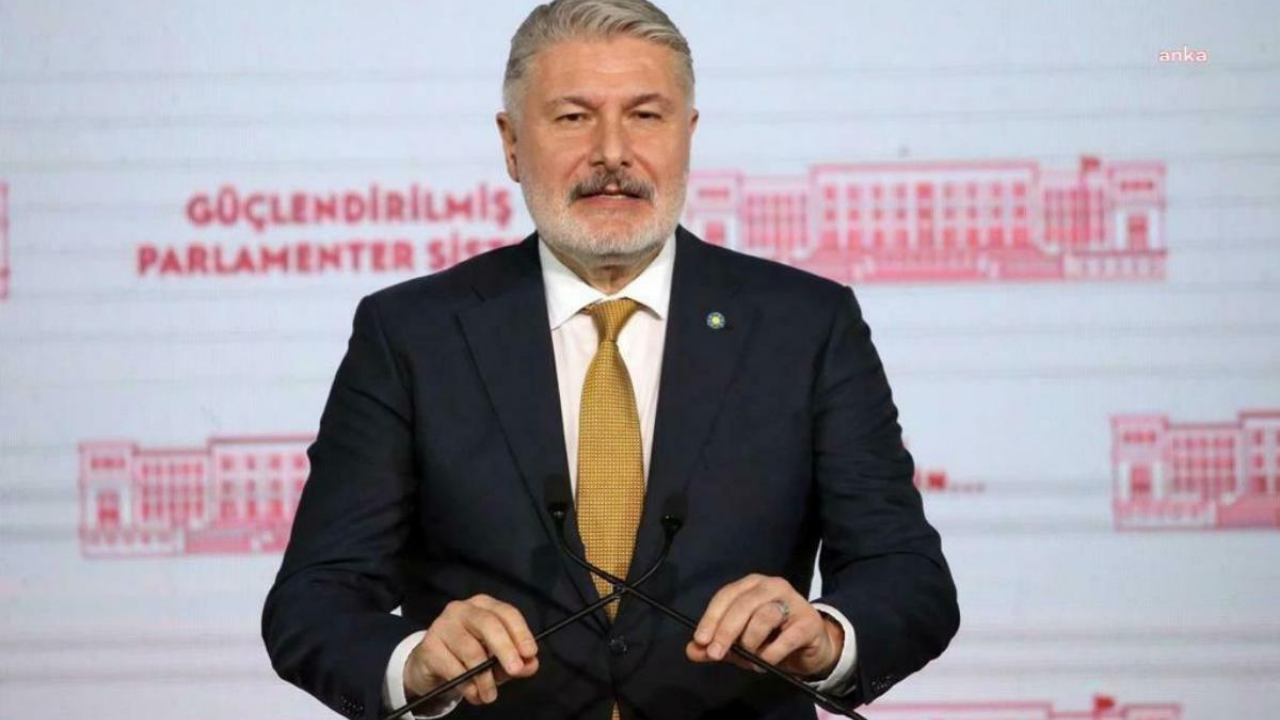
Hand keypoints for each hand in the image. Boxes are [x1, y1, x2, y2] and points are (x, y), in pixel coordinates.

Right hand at [404, 594, 539, 705]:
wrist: (430, 664)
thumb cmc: (468, 655)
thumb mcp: (496, 657)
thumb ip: (516, 659)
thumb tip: (530, 665)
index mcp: (484, 606)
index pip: (507, 613)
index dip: (521, 633)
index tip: (530, 653)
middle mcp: (462, 609)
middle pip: (488, 624)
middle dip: (505, 649)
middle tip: (515, 671)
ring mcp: (443, 625)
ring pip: (471, 650)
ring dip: (485, 678)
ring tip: (489, 695)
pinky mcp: (428, 645)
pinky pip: (453, 668)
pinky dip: (467, 685)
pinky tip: (473, 694)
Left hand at [686, 574, 842, 678]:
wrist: (812, 648)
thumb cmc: (772, 639)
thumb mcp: (739, 643)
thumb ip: (716, 645)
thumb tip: (692, 651)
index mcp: (751, 585)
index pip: (726, 595)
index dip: (711, 618)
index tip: (700, 640)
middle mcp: (772, 586)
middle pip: (743, 604)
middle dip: (726, 631)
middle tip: (716, 654)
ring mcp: (793, 601)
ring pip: (764, 617)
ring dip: (751, 643)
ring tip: (751, 659)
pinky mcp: (809, 622)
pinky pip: (785, 638)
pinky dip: (771, 654)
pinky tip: (766, 662)